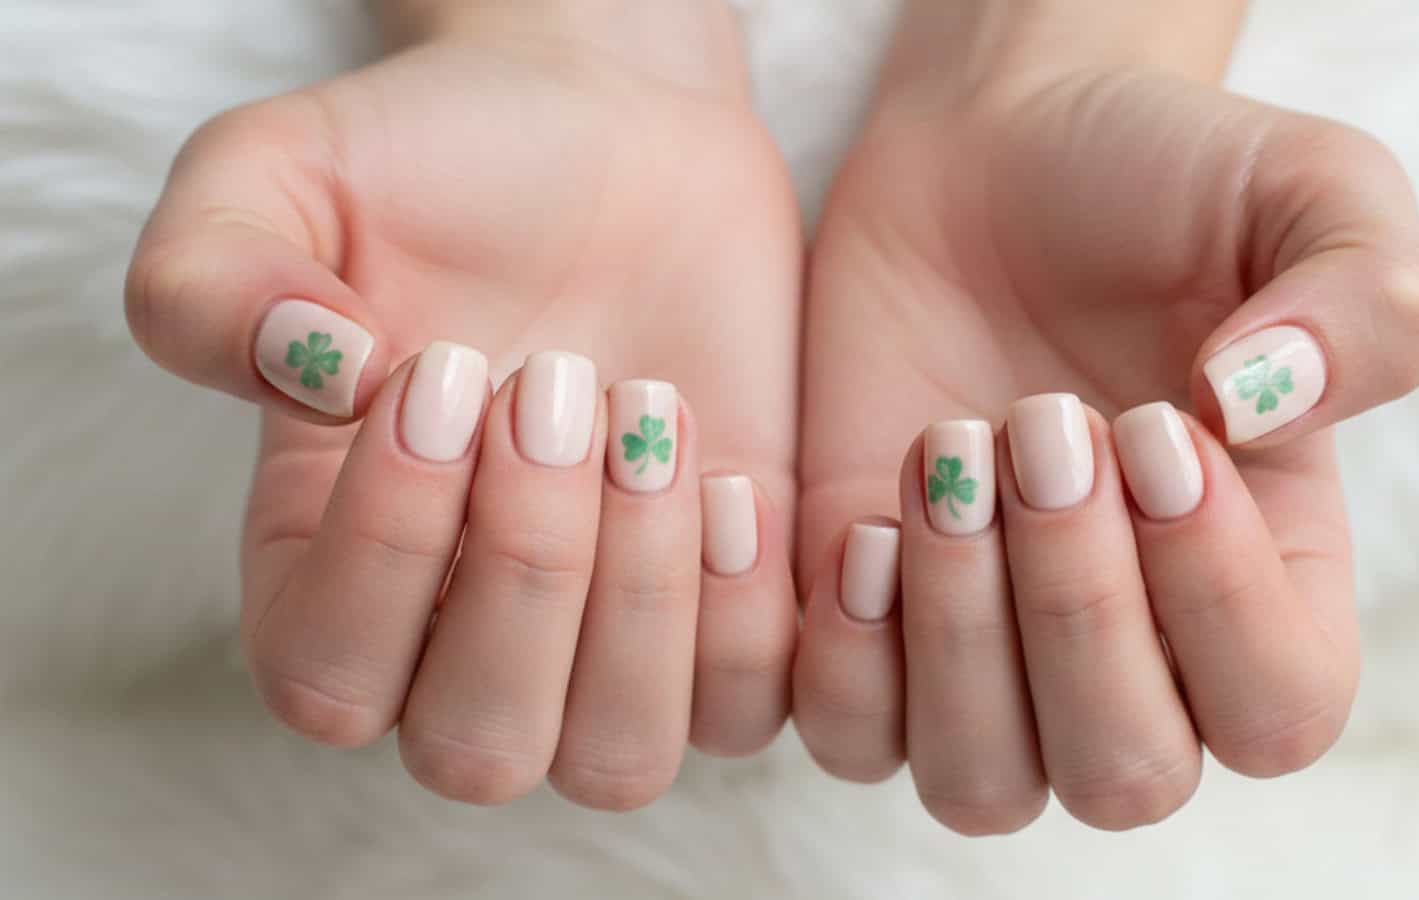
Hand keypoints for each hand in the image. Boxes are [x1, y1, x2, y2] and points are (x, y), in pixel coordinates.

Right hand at [126, 1, 801, 806]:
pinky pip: (746, 709)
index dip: (393, 548)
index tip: (447, 369)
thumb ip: (210, 281)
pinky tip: (733, 474)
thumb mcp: (281, 179)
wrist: (618, 138)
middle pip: (479, 746)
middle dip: (530, 565)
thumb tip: (310, 381)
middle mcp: (458, 638)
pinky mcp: (723, 613)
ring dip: (643, 596)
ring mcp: (599, 644)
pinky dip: (746, 610)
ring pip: (616, 758)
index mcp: (324, 569)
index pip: (326, 679)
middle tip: (560, 381)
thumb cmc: (440, 170)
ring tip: (652, 415)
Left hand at [792, 1, 1418, 832]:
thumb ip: (1371, 303)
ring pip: (984, 783)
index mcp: (1269, 577)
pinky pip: (853, 737)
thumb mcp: (1312, 192)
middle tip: (1041, 425)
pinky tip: (865, 522)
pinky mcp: (870, 625)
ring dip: (959, 636)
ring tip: (948, 453)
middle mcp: (1136, 646)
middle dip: (1076, 609)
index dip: (1218, 602)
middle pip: (1126, 774)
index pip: (1277, 710)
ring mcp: (992, 650)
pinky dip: (850, 659)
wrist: (989, 149)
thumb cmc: (1161, 180)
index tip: (1156, 430)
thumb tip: (1258, 416)